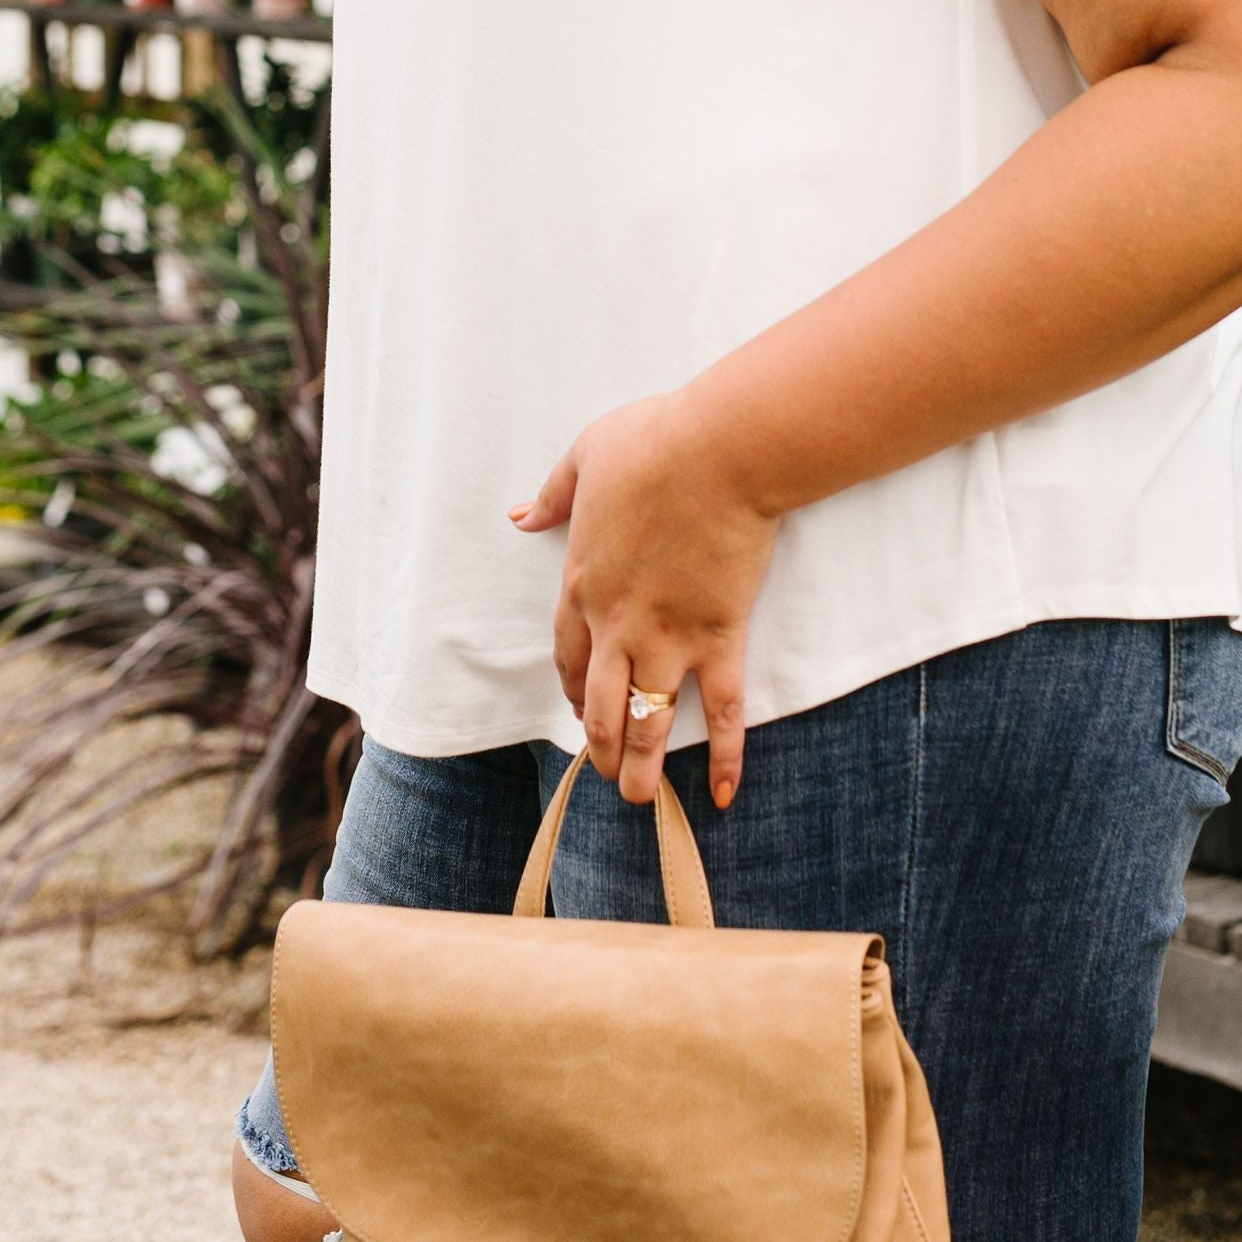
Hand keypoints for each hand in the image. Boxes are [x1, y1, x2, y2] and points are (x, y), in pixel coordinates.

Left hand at [509, 390, 779, 809]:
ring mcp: (669, 637)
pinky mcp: (719, 638)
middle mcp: (618, 623)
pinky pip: (722, 712)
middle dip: (600, 744)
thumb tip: (518, 516)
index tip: (582, 708)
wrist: (717, 451)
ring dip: (639, 767)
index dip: (575, 688)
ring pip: (647, 721)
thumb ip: (552, 494)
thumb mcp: (585, 457)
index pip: (569, 654)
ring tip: (638, 798)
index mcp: (583, 581)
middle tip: (607, 771)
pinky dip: (723, 757)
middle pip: (600, 703)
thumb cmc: (653, 444)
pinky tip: (719, 794)